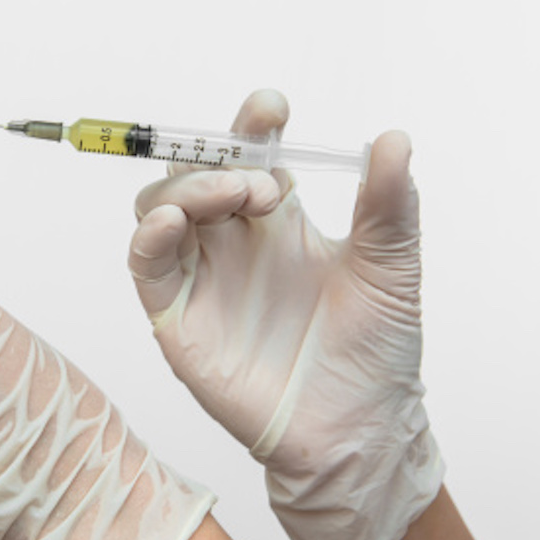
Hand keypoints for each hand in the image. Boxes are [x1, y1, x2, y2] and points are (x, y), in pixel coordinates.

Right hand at [127, 90, 443, 539]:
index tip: (271, 109)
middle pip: (194, 175)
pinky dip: (150, 236)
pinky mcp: (177, 318)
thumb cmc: (374, 355)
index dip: (250, 127)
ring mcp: (202, 278)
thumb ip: (389, 206)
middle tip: (263, 183)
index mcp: (278, 224)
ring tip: (236, 198)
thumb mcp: (390, 270)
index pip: (249, 158)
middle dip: (216, 160)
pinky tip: (174, 222)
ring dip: (187, 188)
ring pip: (160, 208)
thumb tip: (394, 138)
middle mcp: (233, 244)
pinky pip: (146, 265)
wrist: (356, 430)